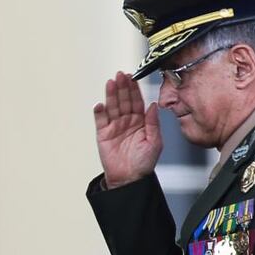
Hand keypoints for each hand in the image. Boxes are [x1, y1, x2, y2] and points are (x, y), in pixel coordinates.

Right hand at [93, 71, 161, 187]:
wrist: (130, 179)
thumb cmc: (144, 163)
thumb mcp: (154, 142)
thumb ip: (153, 123)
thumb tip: (153, 105)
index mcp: (140, 121)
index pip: (137, 101)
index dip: (134, 89)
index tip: (132, 77)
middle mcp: (127, 121)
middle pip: (124, 100)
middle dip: (122, 87)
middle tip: (120, 75)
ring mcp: (114, 126)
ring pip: (112, 107)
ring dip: (111, 95)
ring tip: (110, 83)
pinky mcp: (103, 134)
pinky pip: (100, 121)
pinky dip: (99, 112)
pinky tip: (100, 105)